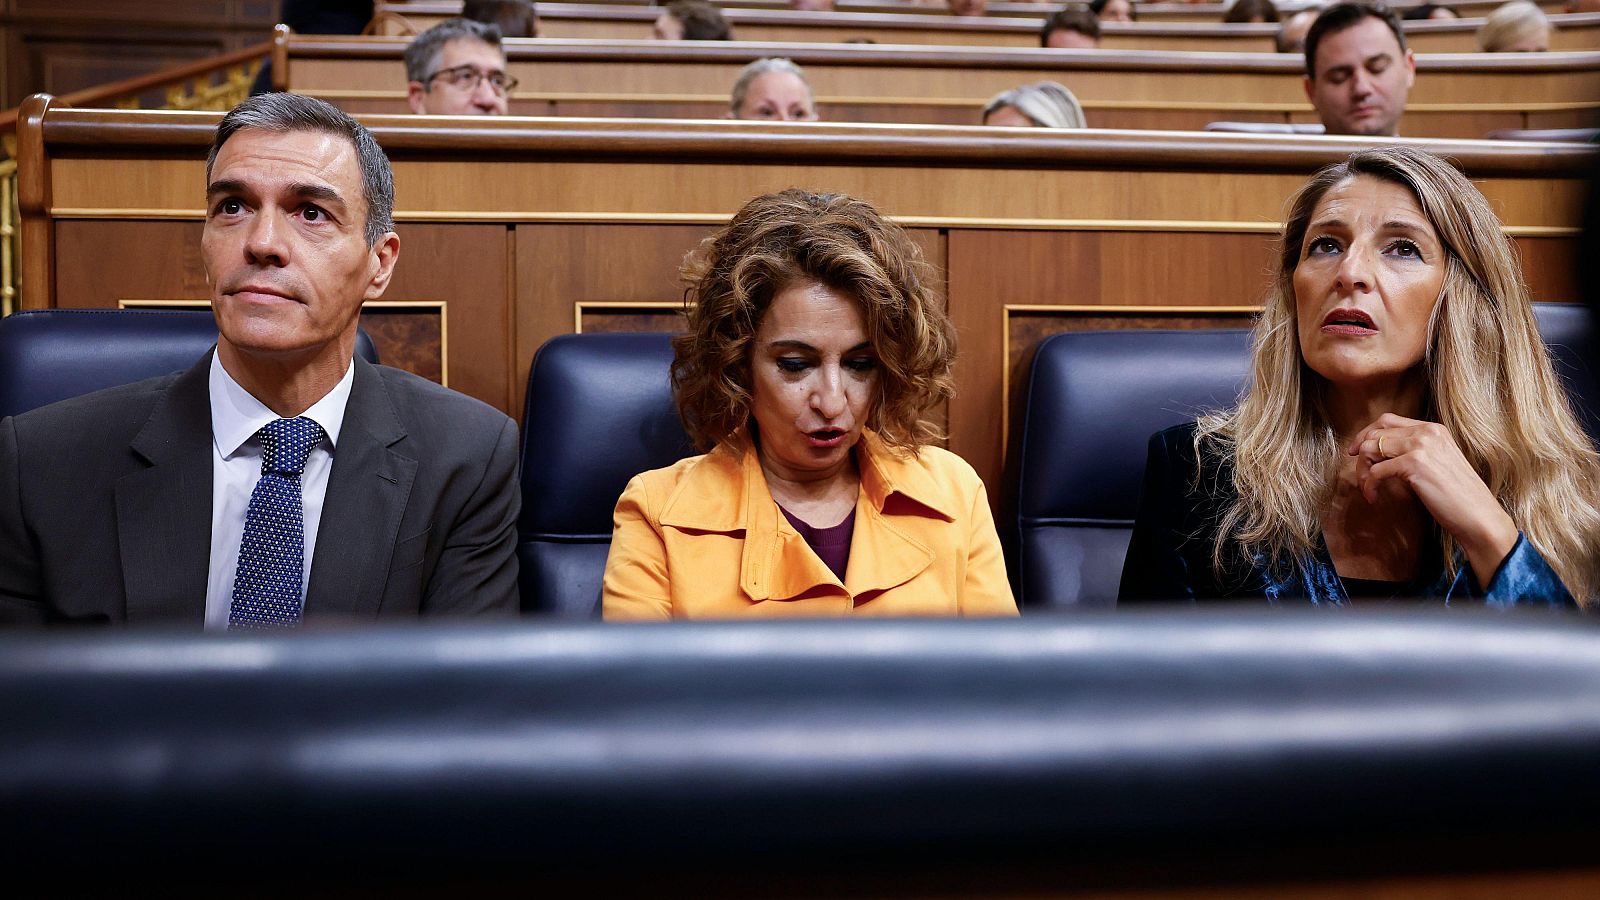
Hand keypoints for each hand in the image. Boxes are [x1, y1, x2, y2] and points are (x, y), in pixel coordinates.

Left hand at [1348, 413, 1518, 589]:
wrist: (1478, 514)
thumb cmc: (1457, 495)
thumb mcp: (1437, 462)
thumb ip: (1413, 451)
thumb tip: (1378, 452)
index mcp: (1433, 429)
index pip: (1388, 420)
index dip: (1366, 434)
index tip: (1356, 451)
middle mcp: (1427, 432)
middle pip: (1375, 431)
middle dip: (1360, 451)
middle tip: (1359, 474)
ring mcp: (1421, 446)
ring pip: (1370, 448)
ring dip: (1362, 470)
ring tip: (1368, 488)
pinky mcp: (1414, 464)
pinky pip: (1375, 470)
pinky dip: (1369, 485)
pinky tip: (1373, 498)